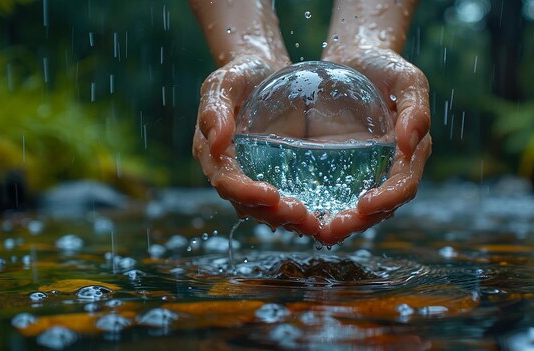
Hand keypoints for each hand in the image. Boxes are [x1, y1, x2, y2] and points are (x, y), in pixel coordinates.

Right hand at [192, 56, 319, 235]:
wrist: (262, 71)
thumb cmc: (241, 74)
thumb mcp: (224, 82)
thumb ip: (215, 108)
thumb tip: (217, 141)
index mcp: (213, 154)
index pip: (226, 182)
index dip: (246, 193)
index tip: (271, 195)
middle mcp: (230, 172)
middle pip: (247, 204)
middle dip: (273, 213)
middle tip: (302, 216)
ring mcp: (252, 176)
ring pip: (266, 209)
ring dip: (288, 219)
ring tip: (315, 224)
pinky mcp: (273, 175)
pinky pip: (282, 200)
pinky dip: (297, 211)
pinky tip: (320, 217)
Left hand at [317, 48, 431, 244]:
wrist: (356, 60)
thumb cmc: (384, 66)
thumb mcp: (406, 79)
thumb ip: (415, 107)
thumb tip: (412, 143)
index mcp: (411, 154)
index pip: (404, 186)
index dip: (387, 199)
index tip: (364, 205)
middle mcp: (390, 170)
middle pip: (380, 208)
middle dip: (358, 223)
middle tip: (332, 229)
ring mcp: (365, 172)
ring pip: (356, 209)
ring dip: (339, 224)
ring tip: (316, 231)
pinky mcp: (340, 169)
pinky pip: (334, 195)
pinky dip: (321, 208)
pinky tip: (299, 213)